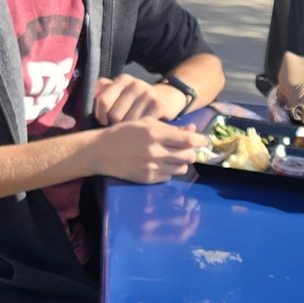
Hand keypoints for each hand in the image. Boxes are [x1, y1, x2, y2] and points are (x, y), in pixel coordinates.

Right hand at [87, 116, 206, 183]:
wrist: (100, 151)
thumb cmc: (123, 133)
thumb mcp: (146, 123)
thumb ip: (171, 128)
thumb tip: (193, 131)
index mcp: (155, 133)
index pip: (189, 141)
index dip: (201, 141)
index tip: (203, 140)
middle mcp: (155, 152)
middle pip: (189, 157)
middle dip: (191, 152)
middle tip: (186, 148)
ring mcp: (151, 167)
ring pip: (181, 168)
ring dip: (181, 162)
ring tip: (171, 155)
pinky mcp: (147, 179)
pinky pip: (169, 176)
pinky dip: (168, 170)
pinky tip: (159, 163)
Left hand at [93, 73, 185, 125]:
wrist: (168, 97)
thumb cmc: (137, 99)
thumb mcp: (120, 91)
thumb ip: (103, 89)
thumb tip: (93, 94)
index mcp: (123, 80)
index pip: (103, 100)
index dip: (100, 114)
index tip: (104, 120)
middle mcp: (136, 84)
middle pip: (115, 115)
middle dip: (116, 123)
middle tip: (122, 124)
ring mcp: (149, 94)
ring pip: (128, 122)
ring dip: (129, 128)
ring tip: (132, 126)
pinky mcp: (159, 105)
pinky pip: (142, 124)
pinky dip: (141, 130)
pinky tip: (142, 128)